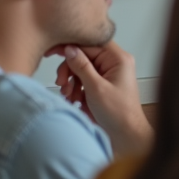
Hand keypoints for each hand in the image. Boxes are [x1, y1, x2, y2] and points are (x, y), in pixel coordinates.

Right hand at [49, 40, 152, 155]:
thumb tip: (70, 49)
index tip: (53, 51)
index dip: (70, 46)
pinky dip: (76, 89)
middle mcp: (114, 63)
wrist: (125, 135)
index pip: (90, 43)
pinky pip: (84, 80)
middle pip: (83, 56)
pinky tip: (75, 101)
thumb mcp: (96, 88)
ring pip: (81, 69)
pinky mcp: (102, 85)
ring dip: (71, 82)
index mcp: (118, 59)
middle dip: (69, 70)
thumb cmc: (118, 113)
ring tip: (69, 95)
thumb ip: (82, 66)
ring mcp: (108, 74)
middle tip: (62, 83)